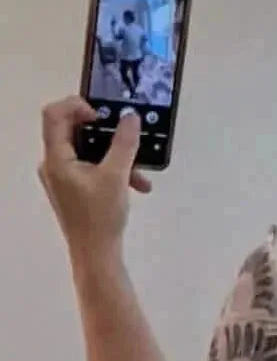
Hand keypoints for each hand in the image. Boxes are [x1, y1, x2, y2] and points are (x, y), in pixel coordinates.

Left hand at [38, 98, 150, 258]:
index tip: (102, 116)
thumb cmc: (100, 219)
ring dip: (116, 156)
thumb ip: (124, 144)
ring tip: (139, 171)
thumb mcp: (117, 176)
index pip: (54, 114)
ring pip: (88, 152)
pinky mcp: (74, 189)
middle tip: (125, 136)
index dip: (77, 105)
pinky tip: (135, 184)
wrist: (97, 255)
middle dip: (106, 135)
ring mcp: (63, 178)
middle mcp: (54, 165)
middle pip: (74, 132)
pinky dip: (113, 171)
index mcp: (56, 159)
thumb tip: (130, 118)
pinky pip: (92, 168)